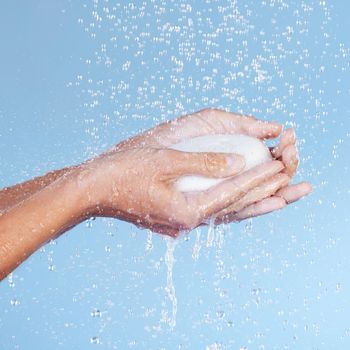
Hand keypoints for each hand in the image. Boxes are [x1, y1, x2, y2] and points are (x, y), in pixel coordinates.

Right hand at [106, 108, 310, 225]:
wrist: (94, 190)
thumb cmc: (124, 173)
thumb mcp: (165, 161)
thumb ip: (204, 163)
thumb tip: (239, 162)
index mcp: (186, 211)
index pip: (233, 193)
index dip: (258, 179)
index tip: (281, 167)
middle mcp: (188, 221)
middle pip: (234, 206)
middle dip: (264, 192)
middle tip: (291, 180)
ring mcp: (182, 221)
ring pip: (226, 211)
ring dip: (252, 200)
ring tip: (280, 194)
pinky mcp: (177, 215)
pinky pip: (212, 209)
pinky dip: (231, 202)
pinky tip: (241, 196)